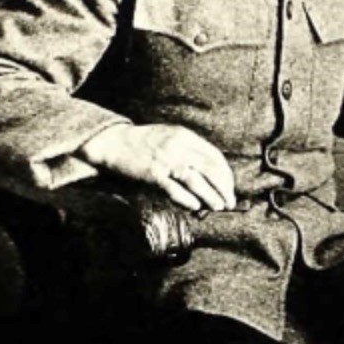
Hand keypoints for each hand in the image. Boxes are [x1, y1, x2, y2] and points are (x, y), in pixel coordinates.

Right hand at [78, 123, 235, 211]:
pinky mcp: (153, 174)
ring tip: (218, 207)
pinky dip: (188, 200)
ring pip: (196, 181)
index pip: (214, 156)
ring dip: (210, 197)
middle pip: (210, 169)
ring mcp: (166, 160)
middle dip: (223, 188)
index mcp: (185, 136)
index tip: (229, 187)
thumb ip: (189, 151)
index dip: (225, 174)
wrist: (114, 142)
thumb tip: (210, 175)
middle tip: (229, 202)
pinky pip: (175, 190)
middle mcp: (178, 146)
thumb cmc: (145, 142)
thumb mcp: (171, 137)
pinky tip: (195, 207)